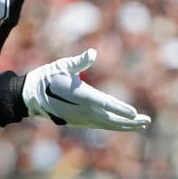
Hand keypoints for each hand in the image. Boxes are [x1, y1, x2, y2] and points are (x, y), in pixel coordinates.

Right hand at [22, 49, 150, 131]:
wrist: (31, 95)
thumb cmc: (48, 76)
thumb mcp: (61, 65)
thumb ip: (78, 62)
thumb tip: (93, 52)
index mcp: (78, 95)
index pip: (103, 103)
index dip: (119, 108)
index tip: (134, 113)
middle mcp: (80, 111)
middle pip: (109, 118)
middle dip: (128, 121)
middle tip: (146, 121)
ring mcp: (79, 119)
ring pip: (106, 124)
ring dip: (124, 125)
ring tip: (142, 124)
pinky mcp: (79, 121)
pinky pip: (100, 125)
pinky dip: (113, 126)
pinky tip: (124, 125)